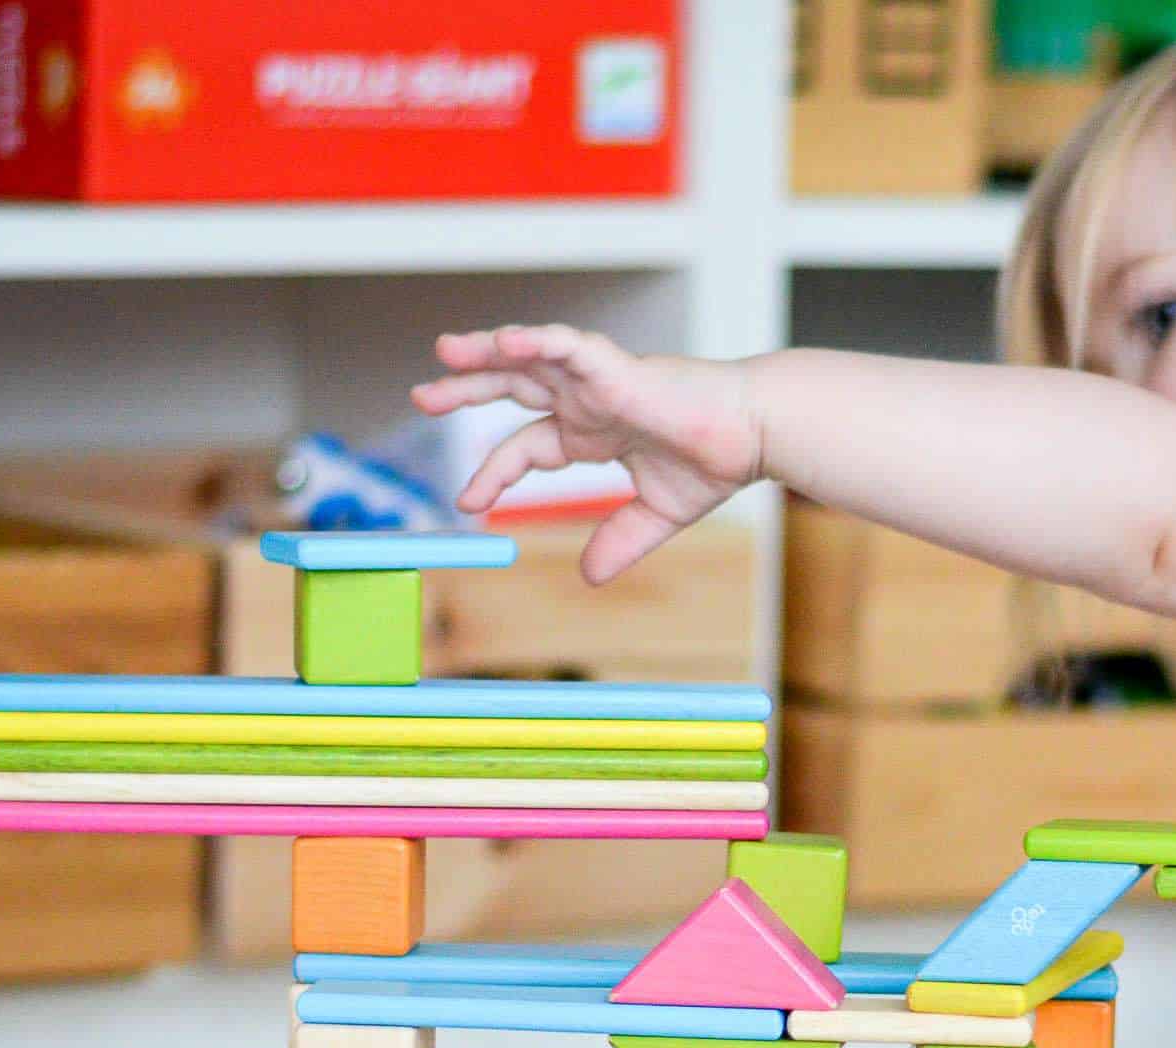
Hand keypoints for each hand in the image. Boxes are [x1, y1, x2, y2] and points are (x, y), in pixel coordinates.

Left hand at [411, 324, 763, 582]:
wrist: (753, 436)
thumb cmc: (716, 463)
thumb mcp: (655, 515)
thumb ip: (619, 541)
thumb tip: (589, 578)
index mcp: (592, 431)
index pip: (526, 448)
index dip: (493, 473)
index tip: (467, 503)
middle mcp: (587, 400)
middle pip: (512, 387)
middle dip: (466, 389)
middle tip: (422, 395)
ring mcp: (597, 379)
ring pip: (527, 357)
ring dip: (485, 353)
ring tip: (445, 353)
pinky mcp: (615, 367)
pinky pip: (566, 346)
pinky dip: (535, 341)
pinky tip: (504, 342)